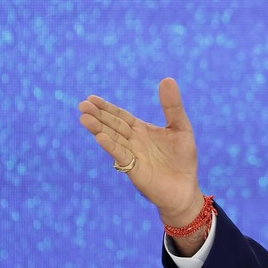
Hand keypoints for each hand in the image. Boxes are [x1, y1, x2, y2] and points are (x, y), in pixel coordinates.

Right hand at [78, 78, 201, 226]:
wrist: (185, 188)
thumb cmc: (183, 159)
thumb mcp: (181, 127)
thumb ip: (173, 106)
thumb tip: (167, 79)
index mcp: (142, 130)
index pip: (121, 116)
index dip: (107, 108)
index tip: (91, 98)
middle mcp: (133, 141)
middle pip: (113, 125)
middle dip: (98, 115)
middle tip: (82, 105)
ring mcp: (132, 155)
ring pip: (113, 139)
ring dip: (99, 129)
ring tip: (84, 118)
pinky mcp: (134, 169)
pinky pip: (121, 155)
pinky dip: (111, 146)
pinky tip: (100, 137)